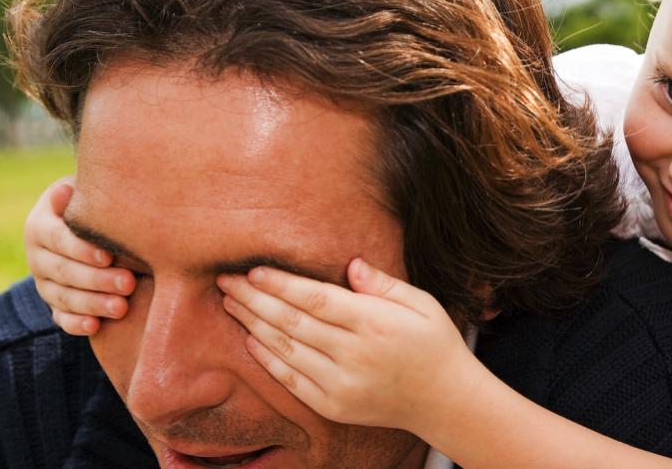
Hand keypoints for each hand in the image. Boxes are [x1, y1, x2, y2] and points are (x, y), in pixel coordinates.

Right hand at [25, 178, 134, 334]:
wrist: (91, 228)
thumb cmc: (97, 205)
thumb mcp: (89, 194)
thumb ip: (85, 195)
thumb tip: (70, 190)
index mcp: (40, 225)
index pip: (57, 239)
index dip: (82, 249)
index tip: (109, 257)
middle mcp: (37, 255)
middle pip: (63, 271)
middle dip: (96, 280)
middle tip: (128, 283)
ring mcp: (44, 282)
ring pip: (63, 297)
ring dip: (92, 304)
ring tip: (122, 307)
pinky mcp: (55, 304)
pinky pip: (60, 318)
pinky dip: (75, 324)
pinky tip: (95, 327)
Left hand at [217, 259, 478, 429]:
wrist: (445, 401)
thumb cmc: (435, 345)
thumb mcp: (423, 304)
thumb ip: (384, 284)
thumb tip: (351, 264)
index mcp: (376, 324)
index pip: (316, 299)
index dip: (281, 284)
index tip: (254, 270)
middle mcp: (354, 355)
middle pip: (291, 322)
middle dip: (254, 299)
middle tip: (225, 281)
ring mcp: (341, 384)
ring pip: (285, 350)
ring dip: (252, 325)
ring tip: (230, 304)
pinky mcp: (333, 406)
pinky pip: (290, 380)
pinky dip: (266, 358)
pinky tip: (250, 338)